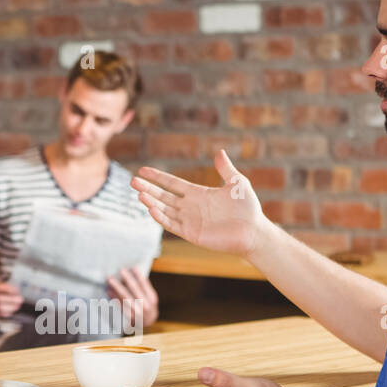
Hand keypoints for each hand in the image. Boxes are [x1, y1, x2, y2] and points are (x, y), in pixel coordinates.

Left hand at [106, 266, 158, 331]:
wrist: (148, 322)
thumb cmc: (147, 305)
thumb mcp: (150, 296)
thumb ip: (144, 286)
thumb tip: (133, 271)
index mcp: (152, 298)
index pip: (145, 284)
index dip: (139, 275)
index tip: (133, 267)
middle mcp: (145, 305)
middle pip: (135, 289)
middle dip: (127, 279)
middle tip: (121, 270)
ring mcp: (137, 312)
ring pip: (125, 297)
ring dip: (117, 287)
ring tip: (110, 279)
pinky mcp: (128, 316)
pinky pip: (119, 305)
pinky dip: (114, 297)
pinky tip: (109, 291)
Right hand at [130, 149, 271, 258]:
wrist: (254, 231)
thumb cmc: (248, 208)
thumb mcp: (237, 182)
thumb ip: (225, 169)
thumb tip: (219, 152)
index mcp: (198, 194)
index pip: (172, 184)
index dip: (157, 177)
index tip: (142, 171)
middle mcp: (190, 207)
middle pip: (163, 196)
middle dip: (148, 189)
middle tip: (132, 181)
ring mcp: (190, 221)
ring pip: (164, 210)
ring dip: (151, 202)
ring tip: (139, 194)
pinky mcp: (192, 234)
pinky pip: (172, 225)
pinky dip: (161, 217)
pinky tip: (151, 208)